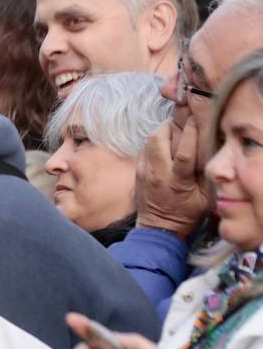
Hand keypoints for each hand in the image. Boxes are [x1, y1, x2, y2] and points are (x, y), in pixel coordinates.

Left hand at [134, 117, 209, 237]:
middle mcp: (158, 174)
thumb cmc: (186, 214)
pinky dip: (154, 143)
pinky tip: (164, 148)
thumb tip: (210, 149)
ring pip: (148, 141)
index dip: (191, 131)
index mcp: (177, 181)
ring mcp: (144, 172)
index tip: (197, 119)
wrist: (158, 228)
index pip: (183, 150)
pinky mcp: (137, 172)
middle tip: (182, 126)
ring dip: (161, 133)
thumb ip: (207, 173)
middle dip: (171, 126)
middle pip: (158, 138)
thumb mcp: (205, 197)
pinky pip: (144, 149)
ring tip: (174, 135)